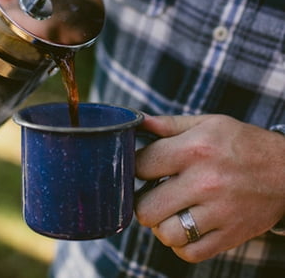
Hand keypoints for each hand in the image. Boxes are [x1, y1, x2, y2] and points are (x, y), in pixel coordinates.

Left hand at [135, 114, 284, 262]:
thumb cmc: (241, 142)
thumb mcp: (207, 123)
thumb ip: (168, 124)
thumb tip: (136, 121)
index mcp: (194, 149)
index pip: (140, 165)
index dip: (133, 167)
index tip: (140, 168)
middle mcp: (204, 182)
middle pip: (146, 208)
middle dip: (142, 201)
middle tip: (152, 193)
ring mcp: (219, 212)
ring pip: (165, 234)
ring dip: (161, 224)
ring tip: (169, 210)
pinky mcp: (230, 235)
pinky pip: (189, 252)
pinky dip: (181, 242)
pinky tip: (185, 225)